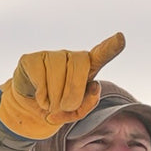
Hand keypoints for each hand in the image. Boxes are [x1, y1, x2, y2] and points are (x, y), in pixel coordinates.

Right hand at [0, 33, 124, 139]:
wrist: (30, 111)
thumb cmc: (58, 109)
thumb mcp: (76, 113)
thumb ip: (88, 104)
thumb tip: (95, 85)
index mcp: (85, 69)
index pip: (100, 55)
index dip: (110, 48)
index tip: (121, 38)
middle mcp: (69, 58)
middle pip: (79, 67)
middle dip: (74, 93)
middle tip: (64, 107)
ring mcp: (50, 55)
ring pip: (58, 74)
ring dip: (55, 100)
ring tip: (51, 104)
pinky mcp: (31, 58)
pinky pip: (41, 79)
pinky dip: (42, 97)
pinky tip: (40, 97)